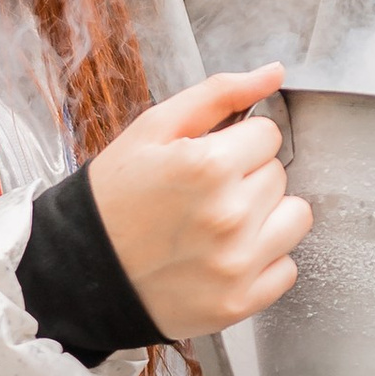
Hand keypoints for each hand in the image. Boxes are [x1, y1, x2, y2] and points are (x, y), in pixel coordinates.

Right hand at [86, 67, 309, 339]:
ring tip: (222, 223)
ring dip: (267, 216)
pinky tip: (225, 256)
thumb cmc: (114, 197)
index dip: (237, 142)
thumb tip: (274, 72)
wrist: (79, 271)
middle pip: (280, 175)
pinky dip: (264, 261)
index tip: (209, 160)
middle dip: (248, 177)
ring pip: (295, 218)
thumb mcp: (152, 130)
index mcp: (208, 166)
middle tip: (204, 194)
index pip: (268, 134)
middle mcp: (229, 216)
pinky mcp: (240, 302)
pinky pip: (287, 269)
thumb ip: (218, 94)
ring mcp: (237, 264)